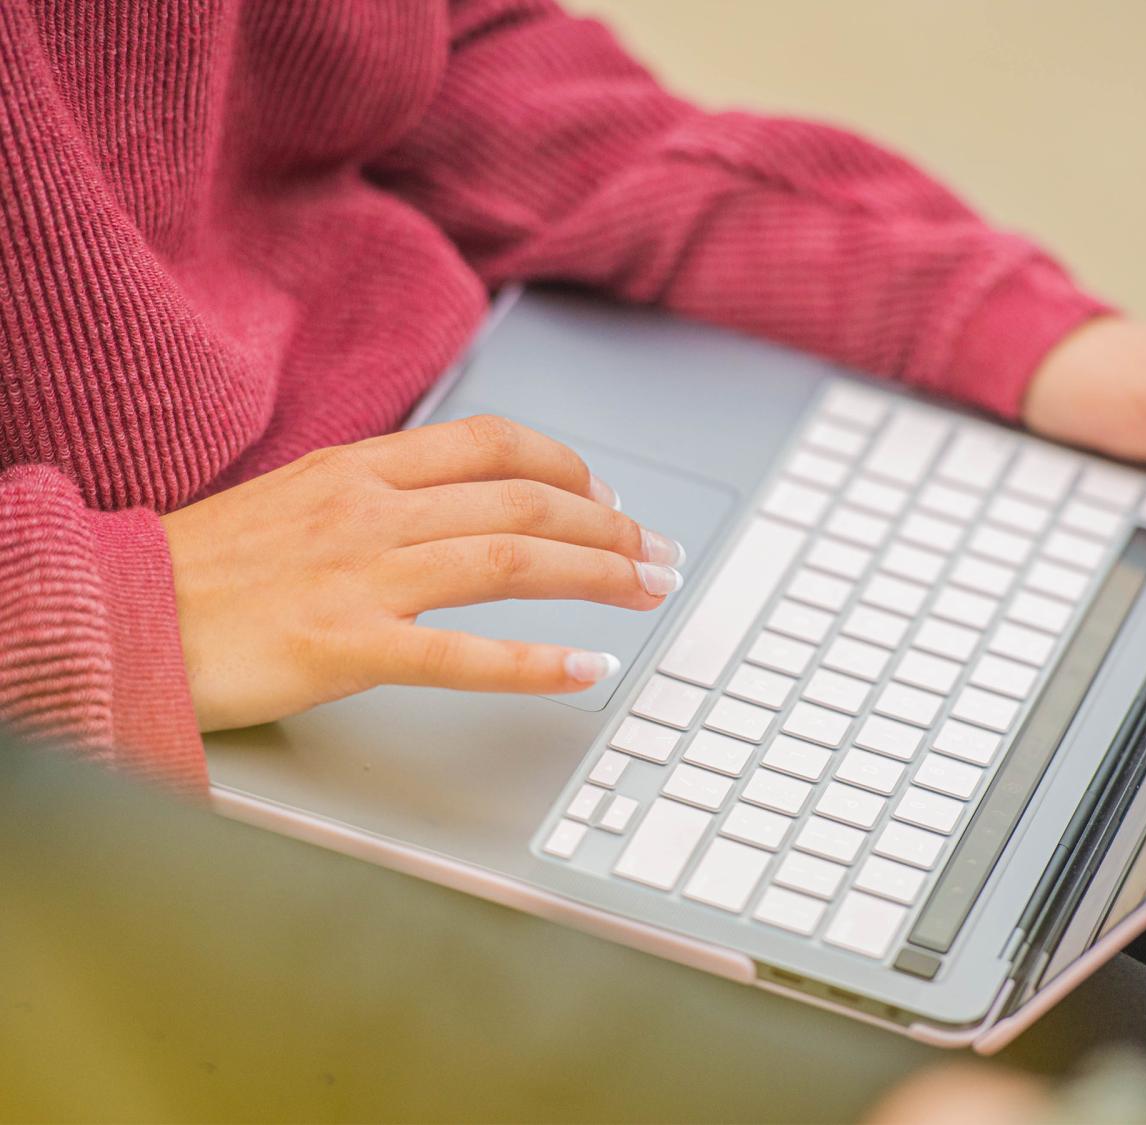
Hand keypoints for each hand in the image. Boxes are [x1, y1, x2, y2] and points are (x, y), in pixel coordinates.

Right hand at [162, 416, 684, 731]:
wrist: (112, 612)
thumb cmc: (201, 568)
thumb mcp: (293, 502)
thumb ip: (373, 498)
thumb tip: (447, 505)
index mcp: (359, 468)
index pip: (492, 445)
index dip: (567, 466)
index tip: (606, 494)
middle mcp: (372, 510)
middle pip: (523, 503)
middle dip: (608, 526)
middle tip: (658, 551)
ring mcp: (362, 576)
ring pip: (511, 561)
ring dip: (597, 575)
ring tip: (649, 591)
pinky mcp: (344, 646)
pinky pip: (460, 655)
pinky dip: (533, 663)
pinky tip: (584, 671)